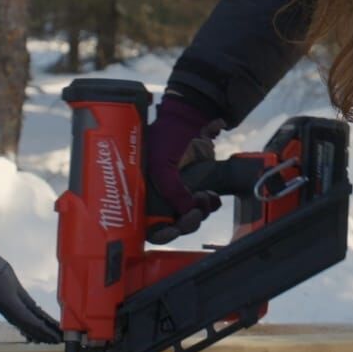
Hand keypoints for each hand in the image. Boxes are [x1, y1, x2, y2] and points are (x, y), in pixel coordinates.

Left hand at [0, 217, 60, 345]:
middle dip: (44, 324)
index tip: (57, 342)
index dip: (41, 332)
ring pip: (23, 298)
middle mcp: (7, 280)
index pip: (25, 317)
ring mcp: (3, 273)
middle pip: (31, 308)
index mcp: (1, 290)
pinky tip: (18, 310)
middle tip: (59, 339)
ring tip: (42, 329)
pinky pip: (15, 291)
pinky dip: (22, 304)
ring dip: (33, 314)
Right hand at [145, 93, 224, 244]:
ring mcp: (177, 192)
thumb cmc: (165, 137)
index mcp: (142, 193)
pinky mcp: (194, 187)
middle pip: (171, 226)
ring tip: (203, 197)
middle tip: (193, 214)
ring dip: (198, 213)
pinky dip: (208, 205)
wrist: (187, 118)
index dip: (159, 233)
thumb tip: (186, 211)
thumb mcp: (160, 163)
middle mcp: (158, 196)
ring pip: (188, 217)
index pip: (148, 226)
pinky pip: (202, 206)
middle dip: (184, 224)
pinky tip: (209, 196)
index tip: (171, 230)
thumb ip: (171, 190)